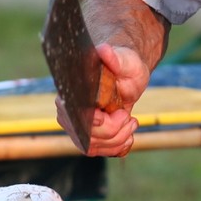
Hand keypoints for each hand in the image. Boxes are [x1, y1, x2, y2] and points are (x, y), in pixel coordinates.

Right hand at [56, 41, 151, 156]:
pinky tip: (128, 136)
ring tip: (131, 123)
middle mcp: (69, 113)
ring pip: (94, 147)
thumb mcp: (124, 60)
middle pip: (87, 136)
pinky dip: (117, 147)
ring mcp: (78, 127)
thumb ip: (114, 57)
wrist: (128, 77)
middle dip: (113, 130)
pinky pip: (100, 151)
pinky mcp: (90, 138)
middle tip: (129, 116)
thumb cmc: (124, 65)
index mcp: (72, 92)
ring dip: (118, 139)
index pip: (73, 115)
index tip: (103, 117)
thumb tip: (103, 50)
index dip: (91, 121)